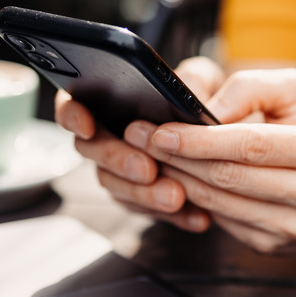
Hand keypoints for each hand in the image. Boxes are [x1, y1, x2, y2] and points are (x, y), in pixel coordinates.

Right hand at [54, 56, 224, 231]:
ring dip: (145, 195)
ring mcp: (121, 173)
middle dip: (118, 161)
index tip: (87, 125)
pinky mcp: (143, 200)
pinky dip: (176, 217)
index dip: (72, 116)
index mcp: (109, 103)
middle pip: (94, 152)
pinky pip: (150, 212)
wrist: (222, 138)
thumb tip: (185, 93)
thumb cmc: (203, 99)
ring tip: (176, 197)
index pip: (73, 106)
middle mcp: (107, 140)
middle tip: (147, 169)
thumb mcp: (204, 80)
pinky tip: (198, 217)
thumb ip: (194, 79)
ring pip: (118, 187)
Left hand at [127, 68, 295, 252]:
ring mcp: (294, 226)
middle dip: (178, 157)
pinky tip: (180, 180)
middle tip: (141, 139)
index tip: (160, 130)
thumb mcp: (294, 93)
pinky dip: (195, 200)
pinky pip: (223, 220)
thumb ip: (250, 88)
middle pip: (229, 176)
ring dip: (179, 179)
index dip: (200, 139)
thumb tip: (205, 109)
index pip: (250, 144)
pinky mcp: (274, 244)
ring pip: (220, 202)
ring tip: (154, 157)